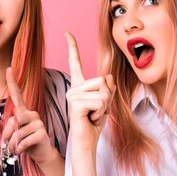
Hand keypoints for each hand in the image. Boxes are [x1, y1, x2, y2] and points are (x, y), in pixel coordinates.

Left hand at [2, 67, 57, 165]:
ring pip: (17, 133)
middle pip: (13, 120)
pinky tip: (21, 151)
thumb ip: (0, 129)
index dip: (12, 83)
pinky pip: (23, 141)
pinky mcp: (42, 133)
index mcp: (23, 112)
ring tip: (15, 148)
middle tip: (8, 143)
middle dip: (6, 135)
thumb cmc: (24, 142)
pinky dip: (19, 148)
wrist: (41, 154)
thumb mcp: (10, 135)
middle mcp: (31, 114)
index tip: (8, 69)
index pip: (17, 95)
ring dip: (12, 144)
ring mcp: (38, 122)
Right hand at [65, 32, 115, 153]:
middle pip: (103, 80)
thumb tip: (109, 77)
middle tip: (96, 112)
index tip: (67, 32)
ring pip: (103, 91)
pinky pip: (100, 101)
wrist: (86, 143)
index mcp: (79, 86)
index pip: (75, 63)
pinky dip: (101, 112)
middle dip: (107, 98)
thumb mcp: (105, 104)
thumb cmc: (93, 125)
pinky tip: (90, 119)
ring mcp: (72, 95)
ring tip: (93, 115)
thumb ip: (108, 89)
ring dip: (104, 106)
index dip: (72, 47)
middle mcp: (73, 88)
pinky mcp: (75, 103)